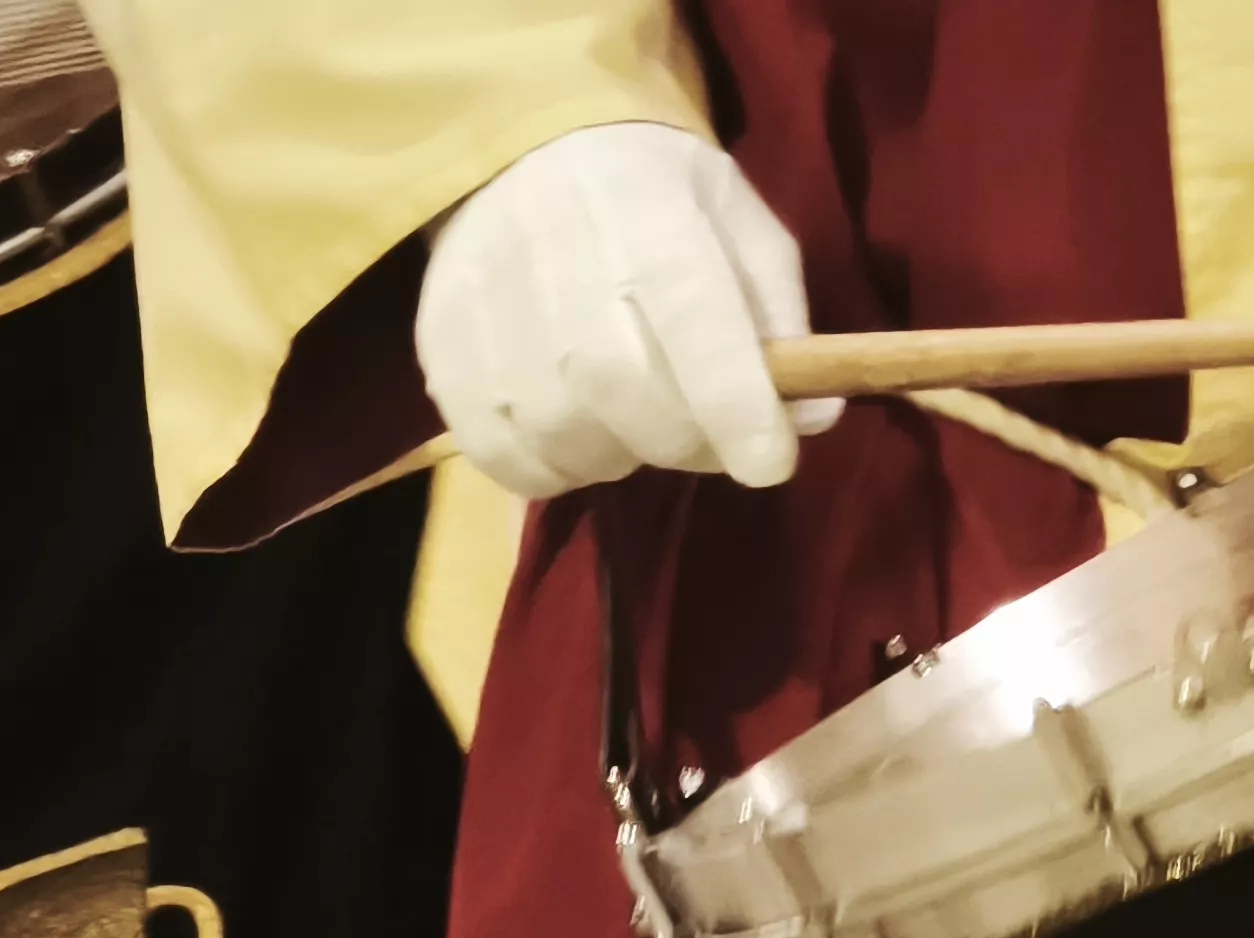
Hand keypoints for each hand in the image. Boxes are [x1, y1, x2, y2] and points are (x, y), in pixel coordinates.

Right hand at [414, 121, 840, 499]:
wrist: (518, 153)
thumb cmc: (647, 192)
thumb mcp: (734, 218)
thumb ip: (779, 313)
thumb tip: (812, 414)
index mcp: (649, 223)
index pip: (698, 334)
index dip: (739, 413)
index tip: (771, 463)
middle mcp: (561, 272)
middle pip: (631, 402)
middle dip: (687, 442)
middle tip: (706, 432)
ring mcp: (488, 320)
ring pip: (570, 443)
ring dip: (621, 456)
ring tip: (631, 416)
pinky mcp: (442, 361)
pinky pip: (507, 462)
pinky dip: (555, 469)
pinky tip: (576, 431)